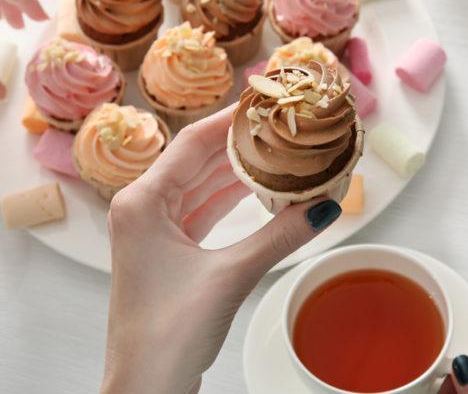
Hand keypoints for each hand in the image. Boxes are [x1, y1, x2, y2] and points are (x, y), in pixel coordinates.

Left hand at [100, 107, 342, 393]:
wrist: (146, 386)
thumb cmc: (168, 334)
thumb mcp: (230, 275)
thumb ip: (280, 236)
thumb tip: (326, 206)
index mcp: (141, 201)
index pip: (192, 142)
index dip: (231, 119)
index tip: (265, 102)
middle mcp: (142, 207)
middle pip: (199, 160)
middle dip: (242, 145)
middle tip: (282, 127)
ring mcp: (154, 228)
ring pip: (203, 185)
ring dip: (240, 173)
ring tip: (280, 153)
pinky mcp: (169, 248)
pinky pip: (204, 210)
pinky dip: (233, 201)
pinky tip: (262, 190)